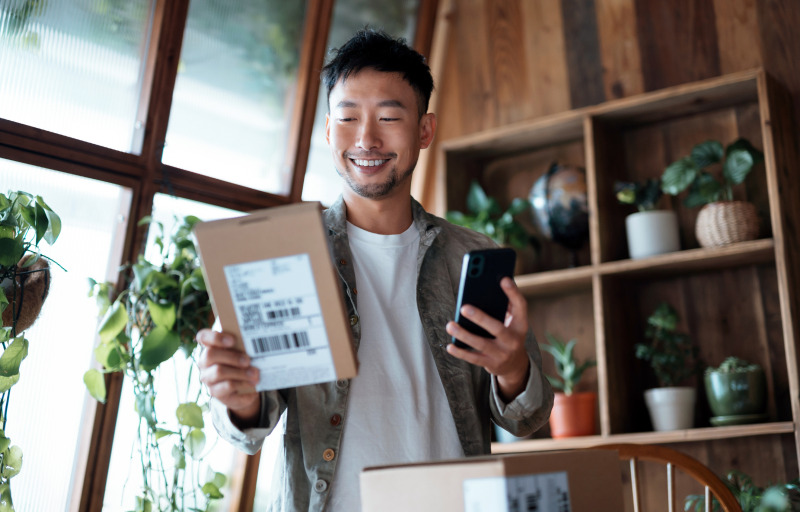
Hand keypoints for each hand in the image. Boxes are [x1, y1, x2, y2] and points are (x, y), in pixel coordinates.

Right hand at [197, 329, 260, 428]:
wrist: (244, 388)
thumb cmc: (242, 364)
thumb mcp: (242, 353)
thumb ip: (243, 346)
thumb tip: (257, 343)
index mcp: (210, 347)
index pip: (203, 336)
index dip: (215, 337)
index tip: (232, 340)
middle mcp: (205, 362)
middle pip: (210, 354)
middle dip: (232, 356)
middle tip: (248, 360)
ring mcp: (208, 378)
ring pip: (219, 372)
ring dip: (240, 372)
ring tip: (255, 373)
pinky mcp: (216, 392)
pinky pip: (228, 387)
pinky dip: (243, 384)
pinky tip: (253, 383)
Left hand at [446, 277, 530, 401]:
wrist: (515, 365)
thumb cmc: (509, 335)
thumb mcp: (513, 322)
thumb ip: (505, 306)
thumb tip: (487, 288)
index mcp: (521, 325)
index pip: (521, 306)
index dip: (513, 293)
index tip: (503, 279)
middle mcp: (513, 340)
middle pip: (497, 328)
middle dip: (480, 318)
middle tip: (464, 307)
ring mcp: (502, 354)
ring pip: (481, 344)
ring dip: (464, 335)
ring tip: (450, 325)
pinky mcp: (491, 364)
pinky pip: (474, 358)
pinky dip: (461, 352)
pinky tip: (450, 346)